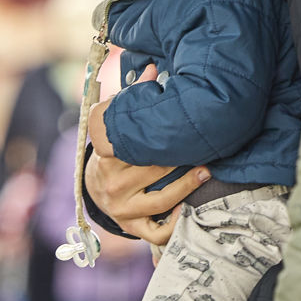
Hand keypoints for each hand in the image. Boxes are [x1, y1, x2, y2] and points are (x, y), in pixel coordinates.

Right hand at [84, 66, 207, 242]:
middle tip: (206, 145)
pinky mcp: (131, 226)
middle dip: (179, 157)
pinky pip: (156, 232)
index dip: (158, 137)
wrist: (94, 189)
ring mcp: (121, 208)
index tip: (181, 127)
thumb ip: (133, 97)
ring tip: (206, 171)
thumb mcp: (113, 124)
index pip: (131, 147)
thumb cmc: (112, 151)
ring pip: (160, 200)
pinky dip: (174, 224)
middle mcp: (112, 184)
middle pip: (152, 170)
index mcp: (106, 157)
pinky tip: (189, 208)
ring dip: (187, 186)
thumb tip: (154, 68)